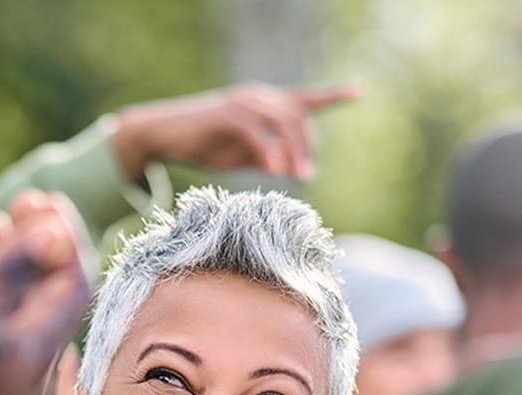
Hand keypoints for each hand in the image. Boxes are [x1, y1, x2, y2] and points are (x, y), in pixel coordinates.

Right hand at [0, 192, 91, 394]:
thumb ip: (10, 278)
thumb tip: (53, 230)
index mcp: (38, 348)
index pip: (75, 281)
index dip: (64, 237)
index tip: (44, 201)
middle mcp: (30, 366)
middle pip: (49, 293)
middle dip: (36, 244)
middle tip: (17, 204)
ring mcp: (5, 382)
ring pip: (18, 311)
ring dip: (6, 267)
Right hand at [111, 84, 359, 180]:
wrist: (163, 135)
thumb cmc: (205, 145)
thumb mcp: (243, 155)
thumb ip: (268, 158)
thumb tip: (291, 169)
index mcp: (264, 105)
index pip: (304, 98)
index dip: (332, 95)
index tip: (358, 91)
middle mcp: (257, 97)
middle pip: (297, 115)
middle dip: (307, 145)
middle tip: (307, 175)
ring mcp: (241, 103)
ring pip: (282, 120)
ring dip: (294, 149)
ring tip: (299, 176)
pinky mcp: (225, 115)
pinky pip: (255, 132)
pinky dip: (268, 150)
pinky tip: (274, 170)